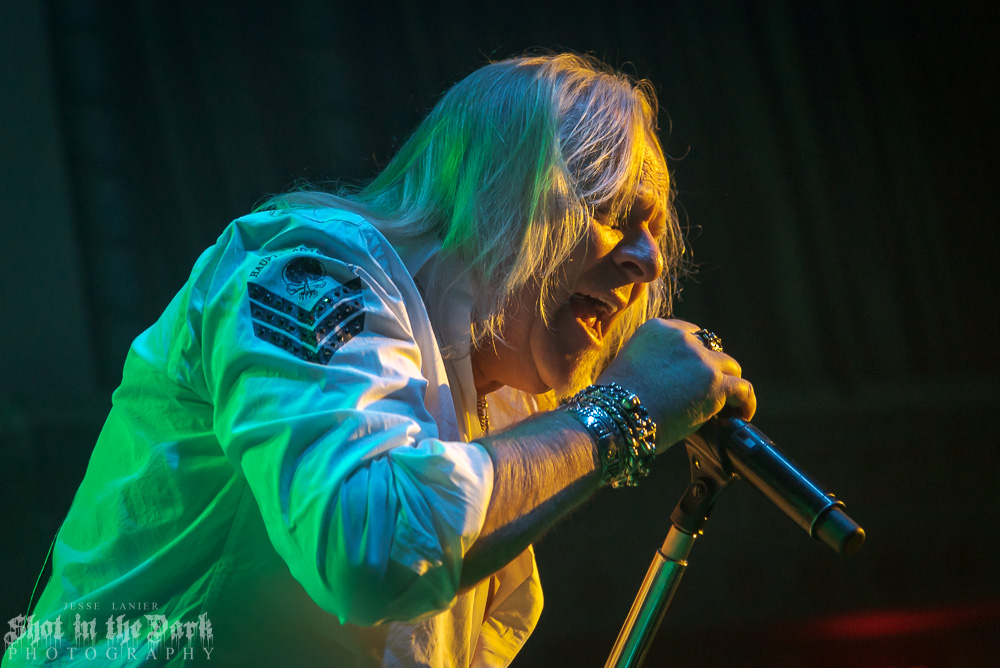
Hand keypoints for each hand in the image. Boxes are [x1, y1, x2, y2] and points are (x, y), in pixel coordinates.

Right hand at [597, 319, 755, 451]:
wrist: (616, 416)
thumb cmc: (613, 402)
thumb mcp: (628, 364)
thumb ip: (653, 361)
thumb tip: (670, 379)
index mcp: (657, 329)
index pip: (690, 334)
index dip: (695, 355)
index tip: (694, 373)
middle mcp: (681, 337)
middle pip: (712, 349)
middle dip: (711, 369)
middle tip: (707, 392)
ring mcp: (700, 359)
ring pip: (730, 367)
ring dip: (727, 385)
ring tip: (727, 406)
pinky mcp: (715, 383)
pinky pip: (743, 389)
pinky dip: (745, 403)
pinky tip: (740, 415)